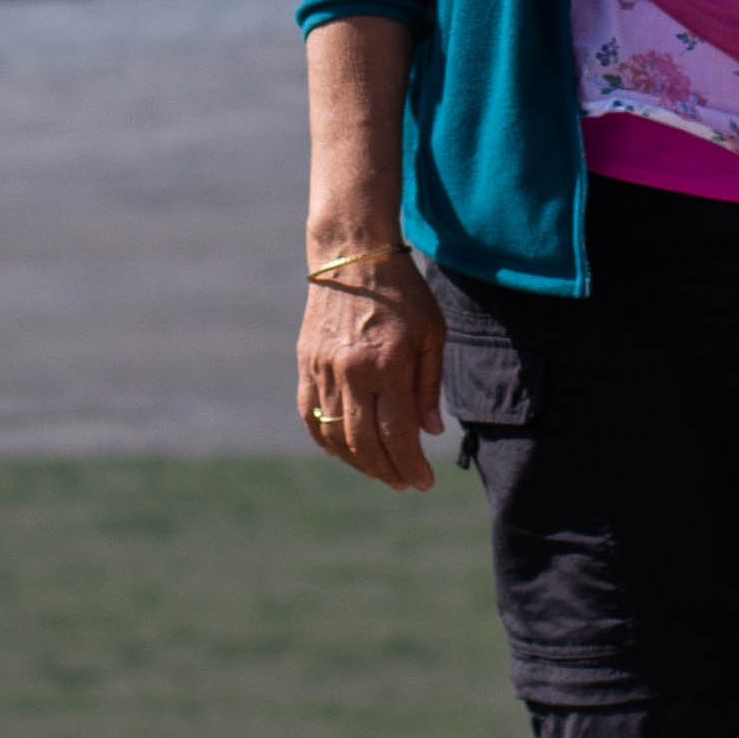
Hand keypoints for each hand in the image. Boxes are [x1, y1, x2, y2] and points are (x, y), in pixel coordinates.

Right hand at [298, 227, 444, 490]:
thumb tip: (430, 432)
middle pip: (365, 443)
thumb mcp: (432, 334)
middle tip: (405, 483)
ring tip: (381, 470)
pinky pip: (310, 415)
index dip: (411, 465)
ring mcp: (323, 370)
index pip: (397, 433)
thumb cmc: (403, 292)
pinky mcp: (306, 364)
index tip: (424, 482)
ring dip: (359, 462)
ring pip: (335, 435)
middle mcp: (352, 372)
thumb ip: (429, 385)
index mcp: (388, 364)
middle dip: (388, 470)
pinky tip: (344, 452)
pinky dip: (326, 440)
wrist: (352, 254)